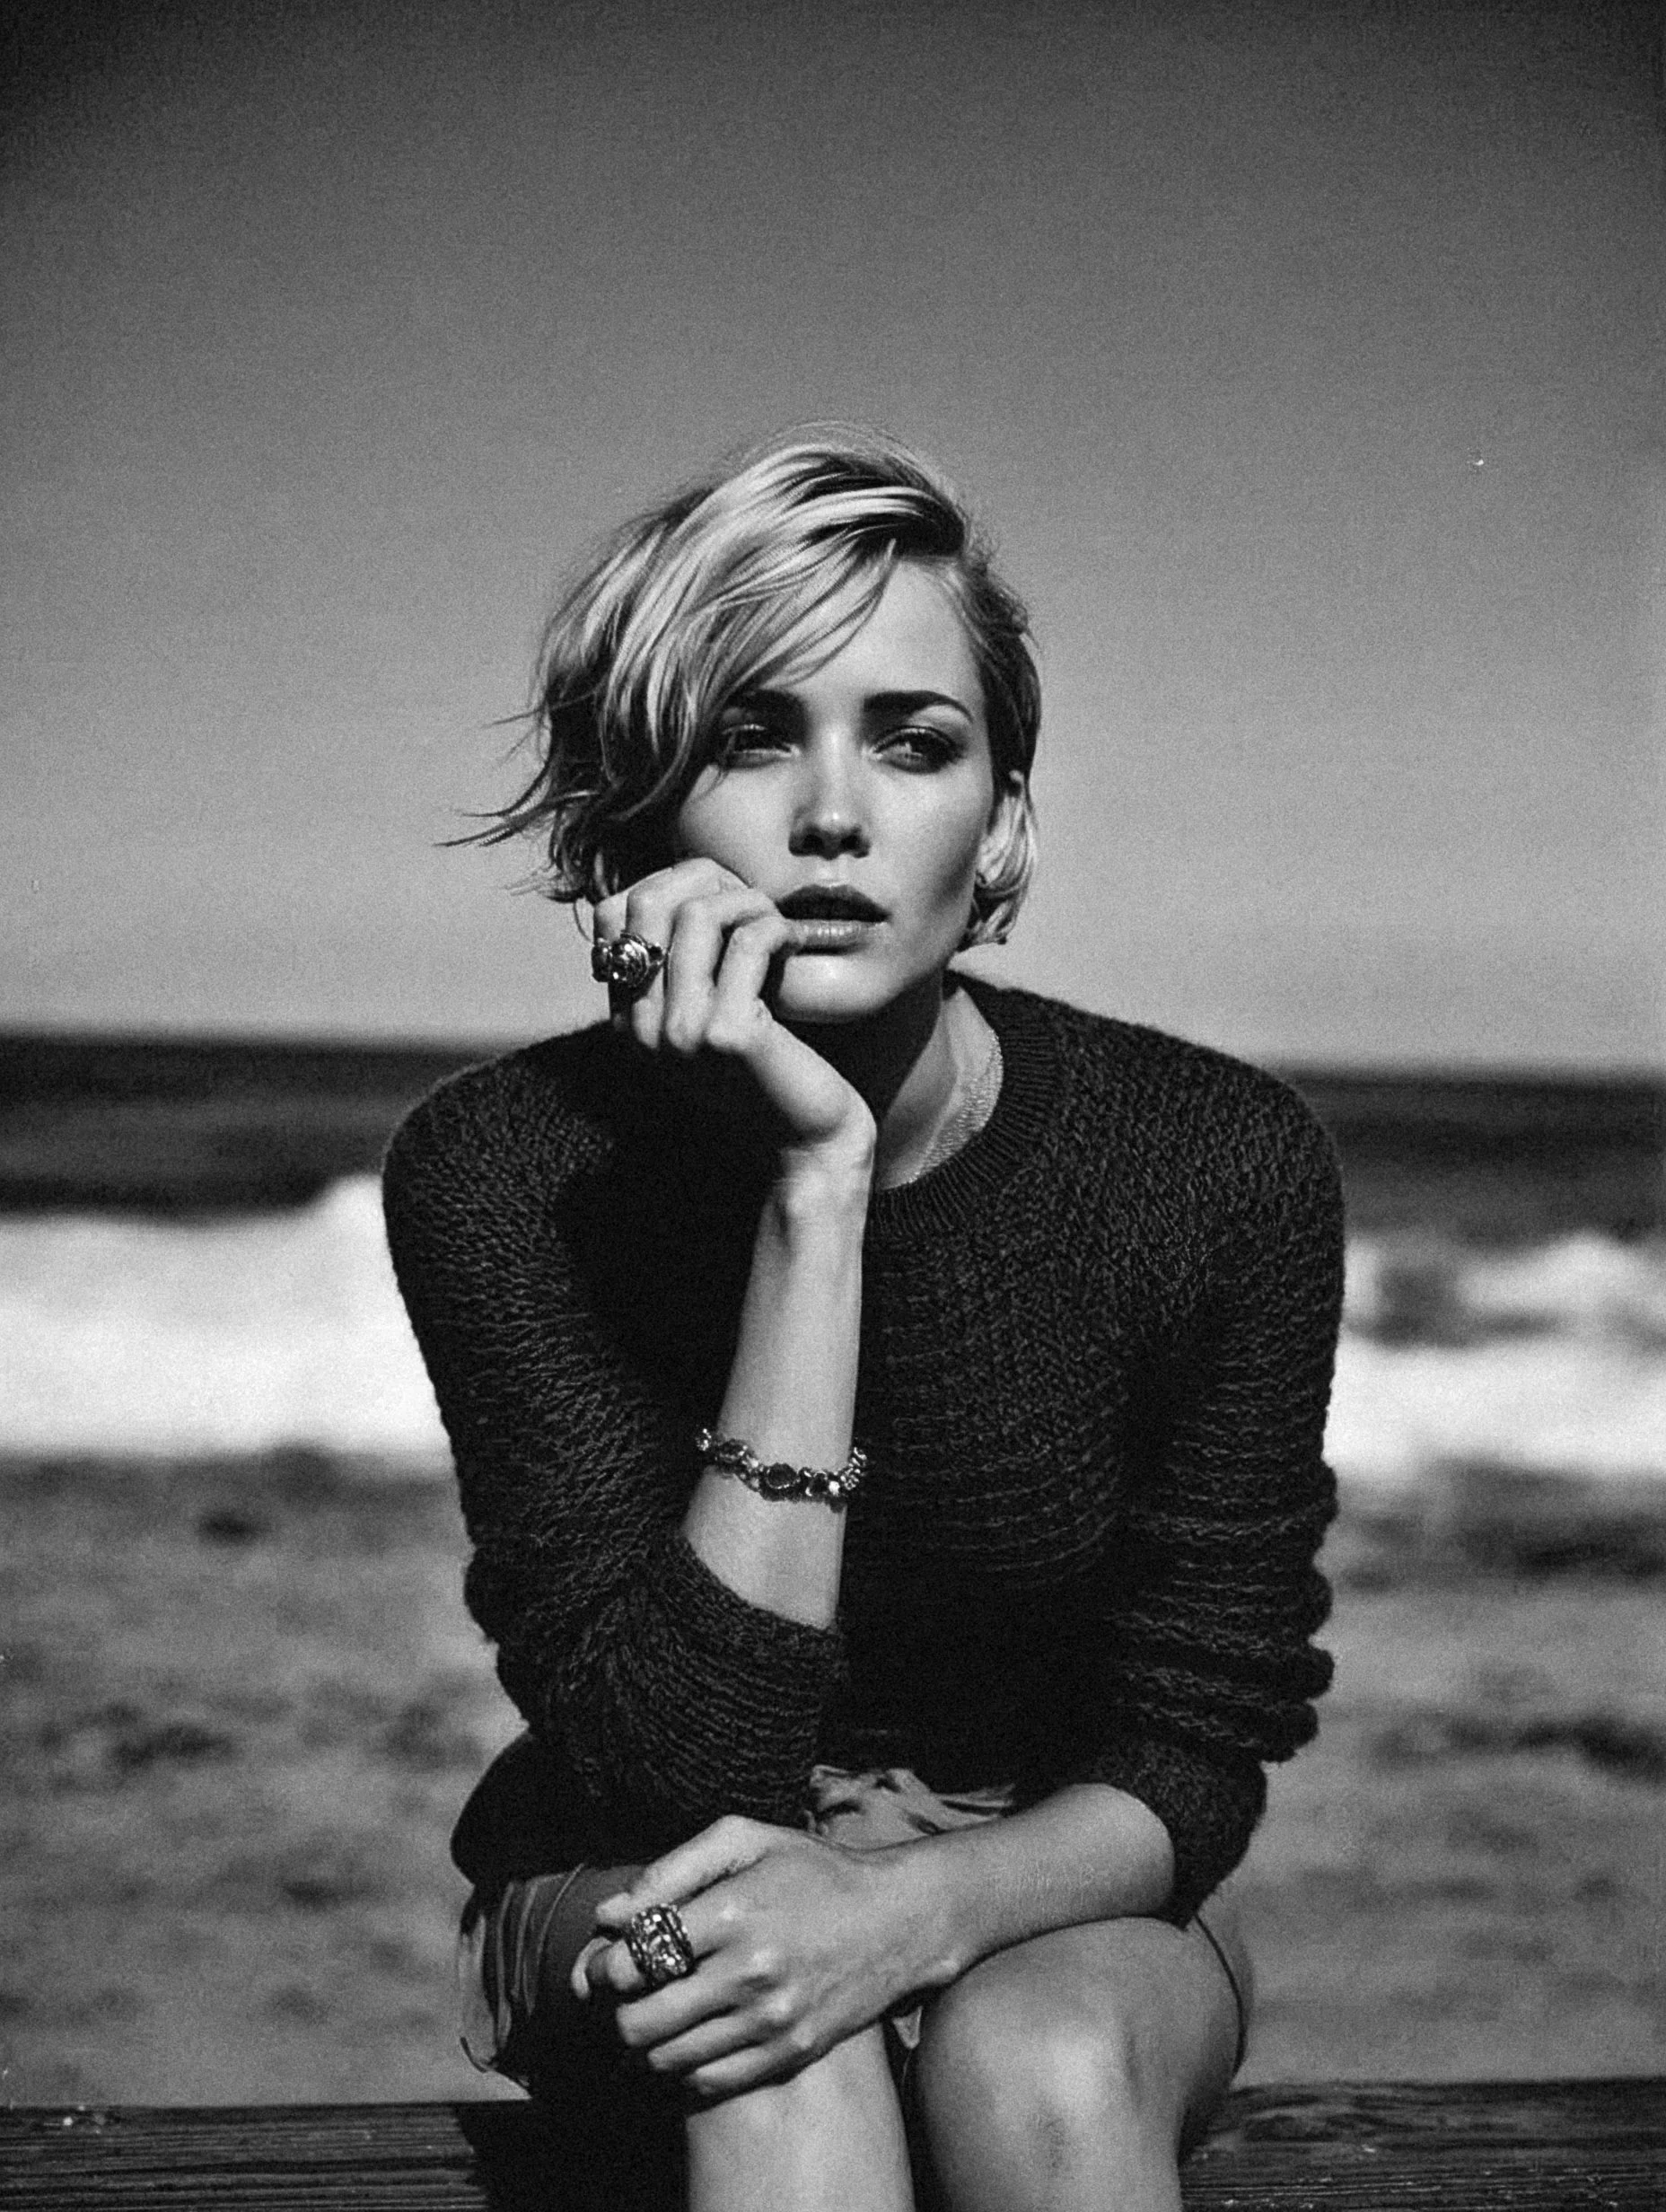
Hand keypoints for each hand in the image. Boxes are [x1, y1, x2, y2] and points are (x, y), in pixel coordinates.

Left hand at [572, 1814, 916, 2100]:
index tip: (612, 1960)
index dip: (606, 1965)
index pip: (634, 1958)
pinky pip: (707, 2082)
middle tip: (627, 1994)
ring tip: (657, 2014)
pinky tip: (693, 2035)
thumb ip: (672, 1870)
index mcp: (733, 1914)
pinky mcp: (788, 2054)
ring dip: (647, 2042)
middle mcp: (749, 1974)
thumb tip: (610, 1914)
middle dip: (617, 2009)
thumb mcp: (746, 1841)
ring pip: (667, 2060)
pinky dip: (684, 2066)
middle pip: (640, 2022)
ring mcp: (770, 2021)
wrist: (897, 1920)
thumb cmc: (813, 1871)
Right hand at [594, 861, 874, 1175]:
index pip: (613, 911)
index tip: (718, 896)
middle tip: (753, 903)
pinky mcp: (727, 1037)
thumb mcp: (712, 1010)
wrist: (806, 1147)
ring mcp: (679, 1034)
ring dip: (749, 902)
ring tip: (776, 925)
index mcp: (627, 1019)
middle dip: (707, 881)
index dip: (667, 883)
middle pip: (648, 901)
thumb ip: (686, 961)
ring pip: (699, 914)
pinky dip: (777, 929)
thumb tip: (681, 874)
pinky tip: (794, 945)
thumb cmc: (770, 1069)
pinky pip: (749, 942)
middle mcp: (641, 1027)